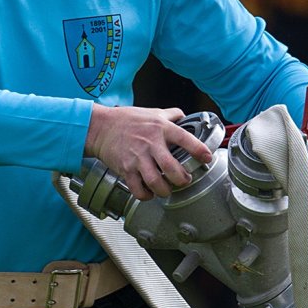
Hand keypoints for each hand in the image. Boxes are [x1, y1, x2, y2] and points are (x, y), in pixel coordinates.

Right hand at [84, 104, 212, 200]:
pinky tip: (150, 192)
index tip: (207, 158)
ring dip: (165, 190)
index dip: (199, 150)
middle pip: (171, 168)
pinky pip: (138, 189)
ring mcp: (137, 158)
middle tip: (184, 180)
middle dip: (182, 179)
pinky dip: (146, 196)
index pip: (185, 139)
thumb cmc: (127, 119)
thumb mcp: (153, 112)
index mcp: (160, 128)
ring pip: (155, 182)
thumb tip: (185, 117)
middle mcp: (150, 143)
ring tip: (167, 189)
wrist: (101, 127)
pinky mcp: (125, 169)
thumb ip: (171, 115)